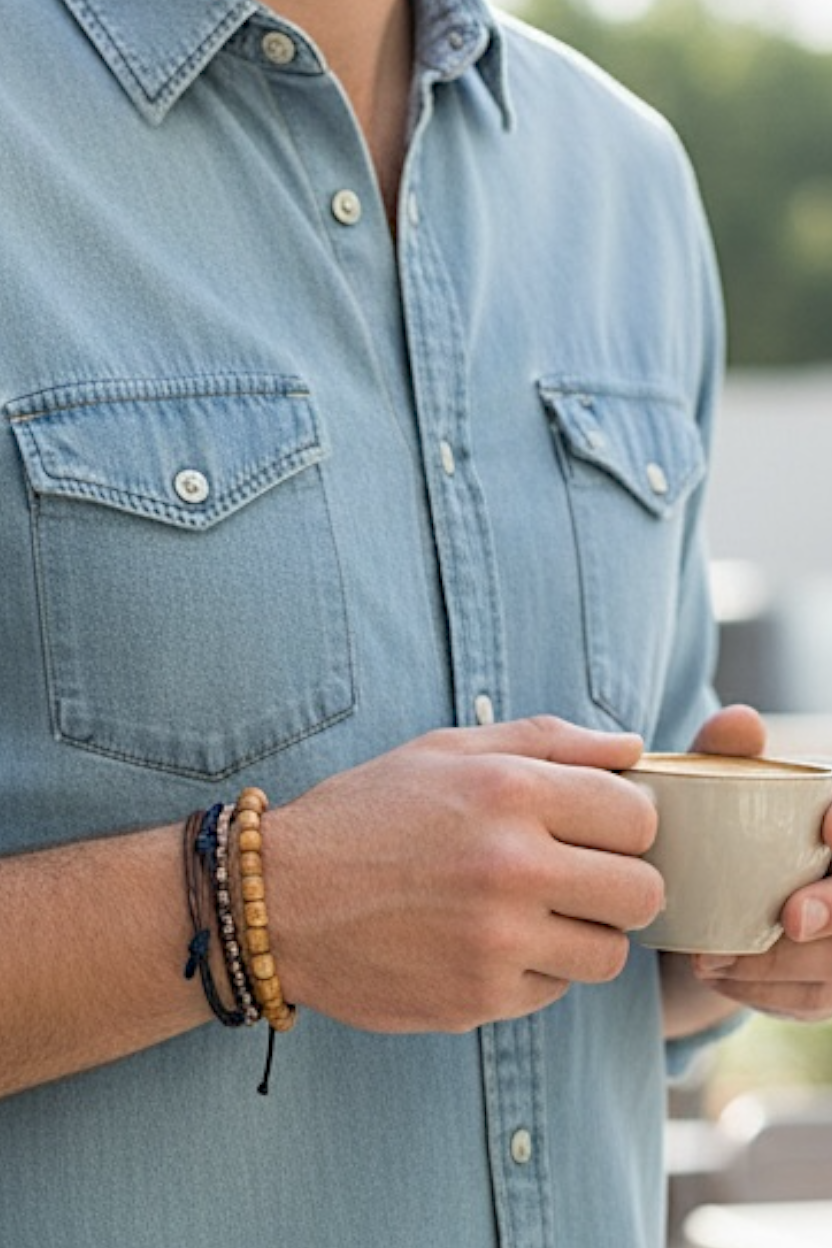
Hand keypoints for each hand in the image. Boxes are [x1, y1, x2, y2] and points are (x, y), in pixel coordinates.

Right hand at [264, 716, 662, 1032]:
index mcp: (510, 790)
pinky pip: (553, 992)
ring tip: (531, 914)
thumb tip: (635, 749)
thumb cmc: (368, 812)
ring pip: (608, 955)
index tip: (601, 833)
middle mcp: (512, 866)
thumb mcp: (449, 750)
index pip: (640, 819)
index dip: (629, 827)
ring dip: (583, 936)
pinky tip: (485, 943)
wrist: (279, 897)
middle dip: (621, 886)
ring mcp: (497, 940)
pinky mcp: (478, 998)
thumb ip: (549, 740)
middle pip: (643, 894)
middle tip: (581, 880)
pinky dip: (532, 971)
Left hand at [690, 706, 831, 1021]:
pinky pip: (815, 1000)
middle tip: (789, 919)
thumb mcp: (711, 785)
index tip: (822, 825)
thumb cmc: (715, 827)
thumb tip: (741, 723)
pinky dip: (770, 994)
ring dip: (790, 968)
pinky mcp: (826, 984)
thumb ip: (722, 751)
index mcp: (831, 821)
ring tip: (715, 959)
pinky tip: (724, 979)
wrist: (697, 899)